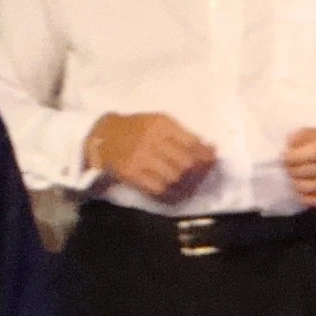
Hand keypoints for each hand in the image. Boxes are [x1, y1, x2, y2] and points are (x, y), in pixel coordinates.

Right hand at [84, 111, 215, 202]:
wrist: (103, 137)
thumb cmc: (137, 129)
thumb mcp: (159, 123)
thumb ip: (184, 135)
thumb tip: (211, 149)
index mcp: (161, 124)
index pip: (192, 143)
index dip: (206, 155)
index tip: (212, 160)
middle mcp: (151, 140)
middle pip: (186, 163)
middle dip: (198, 171)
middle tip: (202, 174)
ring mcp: (140, 158)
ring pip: (174, 177)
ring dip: (186, 183)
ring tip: (190, 182)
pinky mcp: (131, 174)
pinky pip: (158, 188)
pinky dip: (171, 192)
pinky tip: (175, 190)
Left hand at [282, 128, 315, 210]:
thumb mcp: (315, 133)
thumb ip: (300, 136)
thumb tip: (290, 146)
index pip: (313, 154)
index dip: (294, 157)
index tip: (284, 157)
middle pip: (310, 171)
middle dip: (293, 171)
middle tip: (288, 169)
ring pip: (310, 187)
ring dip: (296, 184)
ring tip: (294, 179)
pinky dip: (305, 197)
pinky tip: (302, 190)